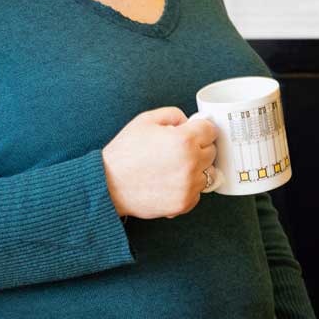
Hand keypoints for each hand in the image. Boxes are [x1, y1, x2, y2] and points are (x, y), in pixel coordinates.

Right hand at [101, 107, 217, 218]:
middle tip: (177, 151)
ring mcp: (189, 185)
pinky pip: (198, 193)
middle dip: (198, 148)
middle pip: (211, 151)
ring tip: (173, 168)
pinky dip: (188, 188)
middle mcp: (191, 163)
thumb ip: (174, 115)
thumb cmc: (125, 153)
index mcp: (184, 140)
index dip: (199, 129)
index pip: (211, 130)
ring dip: (196, 169)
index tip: (192, 133)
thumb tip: (190, 122)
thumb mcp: (146, 120)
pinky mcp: (183, 203)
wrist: (107, 185)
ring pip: (208, 173)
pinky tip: (171, 182)